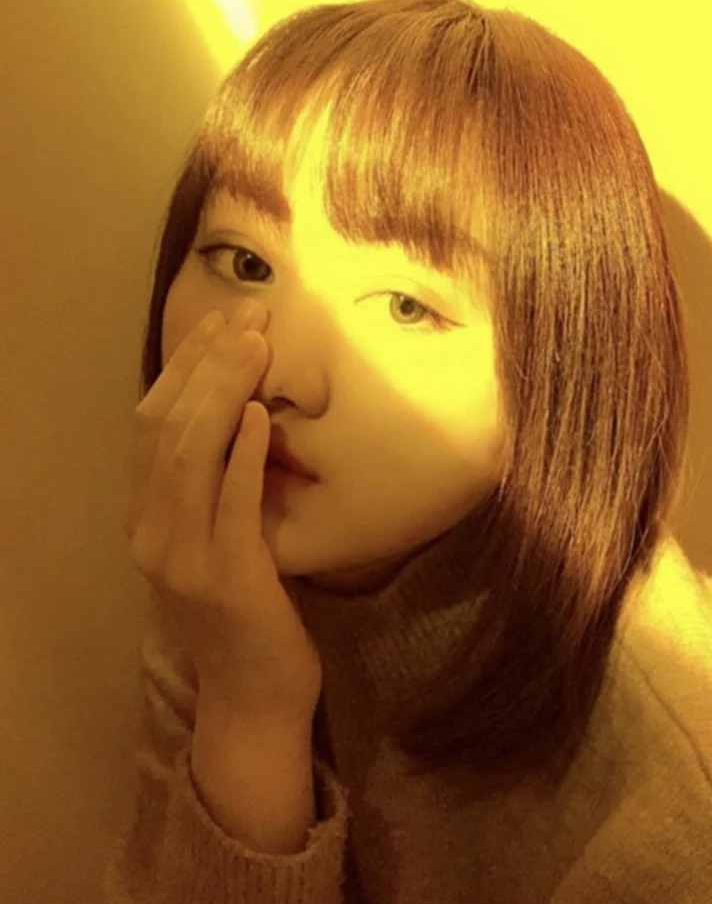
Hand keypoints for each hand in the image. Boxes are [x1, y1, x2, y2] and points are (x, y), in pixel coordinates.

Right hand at [123, 297, 322, 721]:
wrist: (253, 698)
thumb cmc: (247, 614)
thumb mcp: (221, 541)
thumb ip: (218, 488)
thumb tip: (248, 415)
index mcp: (147, 519)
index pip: (154, 424)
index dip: (186, 368)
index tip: (224, 320)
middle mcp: (150, 533)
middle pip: (168, 428)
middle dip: (207, 364)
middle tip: (248, 313)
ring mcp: (182, 559)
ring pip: (191, 457)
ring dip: (224, 394)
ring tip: (255, 346)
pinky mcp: (225, 579)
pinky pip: (230, 506)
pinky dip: (243, 456)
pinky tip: (263, 417)